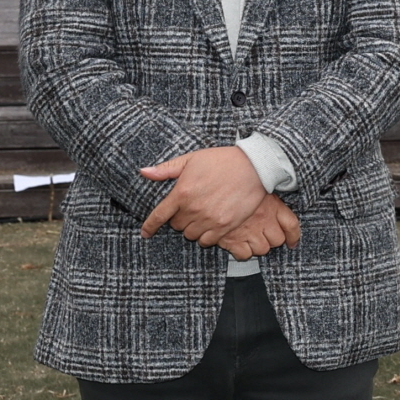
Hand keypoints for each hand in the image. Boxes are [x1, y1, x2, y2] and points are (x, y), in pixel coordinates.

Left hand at [140, 145, 269, 241]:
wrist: (255, 166)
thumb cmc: (222, 160)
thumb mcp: (192, 159)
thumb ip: (167, 169)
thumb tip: (143, 172)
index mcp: (182, 192)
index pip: (158, 216)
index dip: (149, 226)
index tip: (145, 233)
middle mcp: (193, 209)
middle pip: (176, 225)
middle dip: (179, 219)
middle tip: (189, 209)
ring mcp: (209, 219)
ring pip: (190, 235)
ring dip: (192, 228)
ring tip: (200, 218)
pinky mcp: (225, 226)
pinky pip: (207, 241)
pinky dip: (205, 237)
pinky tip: (209, 227)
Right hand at [212, 194, 303, 259]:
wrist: (212, 189)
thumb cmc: (234, 186)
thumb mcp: (257, 187)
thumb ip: (268, 198)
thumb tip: (278, 205)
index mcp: (272, 206)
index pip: (291, 224)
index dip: (294, 236)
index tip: (292, 242)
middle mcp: (264, 220)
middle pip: (277, 240)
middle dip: (271, 240)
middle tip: (261, 234)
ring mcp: (249, 232)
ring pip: (262, 249)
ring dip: (257, 246)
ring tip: (248, 237)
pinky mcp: (233, 241)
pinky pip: (244, 255)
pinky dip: (242, 252)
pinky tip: (237, 244)